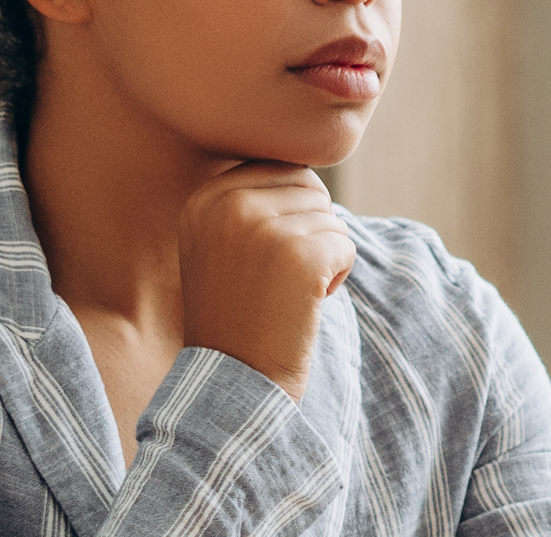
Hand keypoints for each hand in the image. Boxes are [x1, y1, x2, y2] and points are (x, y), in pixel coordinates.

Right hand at [175, 161, 354, 396]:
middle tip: (279, 279)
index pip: (280, 169)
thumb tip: (307, 169)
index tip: (262, 260)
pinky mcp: (300, 256)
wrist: (235, 381)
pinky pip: (346, 244)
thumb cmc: (237, 315)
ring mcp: (264, 229)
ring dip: (323, 256)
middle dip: (309, 231)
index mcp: (205, 199)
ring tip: (286, 293)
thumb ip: (250, 201)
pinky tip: (305, 305)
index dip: (289, 215)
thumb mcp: (220, 246)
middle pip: (309, 187)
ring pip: (330, 216)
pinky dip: (338, 276)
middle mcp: (228, 206)